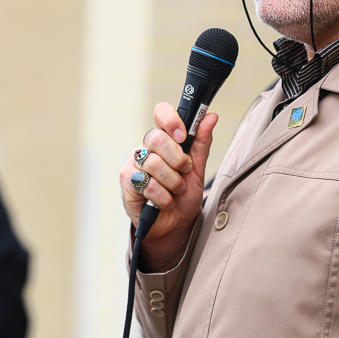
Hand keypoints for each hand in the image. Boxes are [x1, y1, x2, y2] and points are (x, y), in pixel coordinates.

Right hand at [120, 102, 217, 271]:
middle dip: (177, 158)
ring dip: (173, 181)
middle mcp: (146, 147)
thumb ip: (202, 142)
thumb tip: (211, 116)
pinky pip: (147, 183)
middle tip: (185, 170)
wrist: (175, 225)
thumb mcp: (198, 169)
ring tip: (177, 190)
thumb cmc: (183, 195)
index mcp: (164, 138)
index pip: (161, 113)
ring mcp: (134, 163)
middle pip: (156, 137)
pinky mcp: (127, 181)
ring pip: (154, 163)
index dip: (171, 120)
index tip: (183, 135)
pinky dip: (163, 196)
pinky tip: (165, 201)